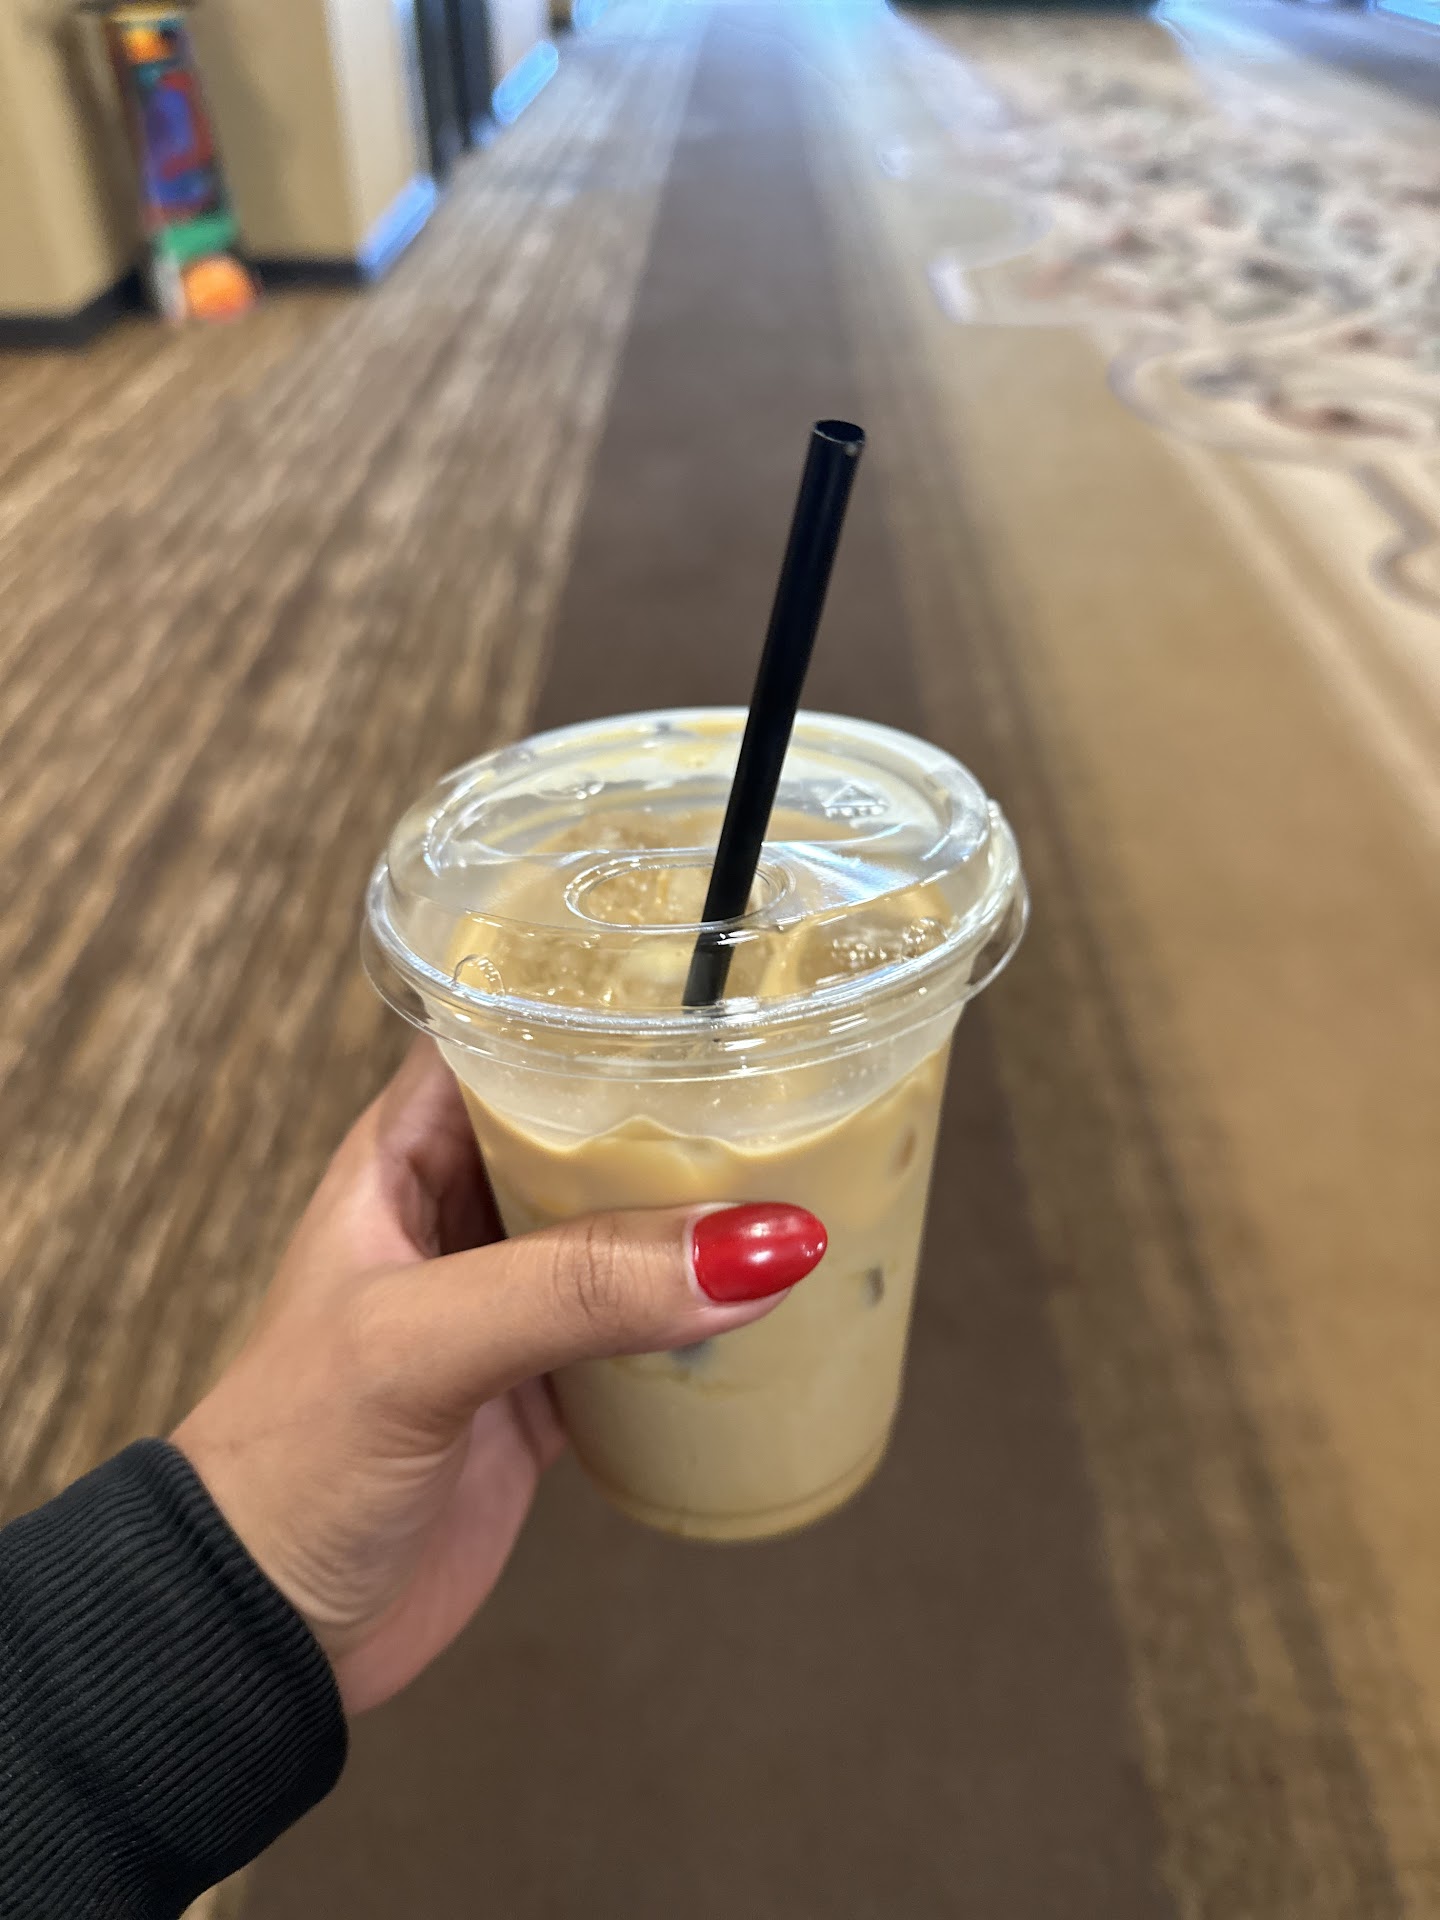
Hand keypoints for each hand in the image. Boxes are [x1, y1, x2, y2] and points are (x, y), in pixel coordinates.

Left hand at [173, 1041, 825, 1713]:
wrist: (262, 1634)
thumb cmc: (289, 1461)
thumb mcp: (420, 1346)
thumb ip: (576, 1286)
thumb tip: (755, 1245)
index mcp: (400, 1161)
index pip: (499, 1039)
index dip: (585, 1006)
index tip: (695, 982)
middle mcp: (457, 1215)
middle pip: (580, 1129)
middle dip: (670, 1108)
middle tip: (785, 1075)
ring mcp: (507, 1305)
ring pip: (619, 1229)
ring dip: (694, 1214)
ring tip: (804, 1167)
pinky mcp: (543, 1393)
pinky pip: (638, 1332)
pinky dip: (696, 1318)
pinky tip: (765, 1301)